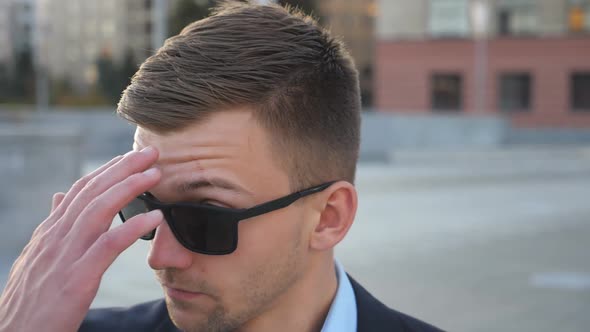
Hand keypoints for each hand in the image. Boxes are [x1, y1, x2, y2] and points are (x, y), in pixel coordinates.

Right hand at [0, 147, 163, 331]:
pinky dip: (133, 227)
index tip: (132, 156)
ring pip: (99, 210)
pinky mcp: (77, 278)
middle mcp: (57, 236)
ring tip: (156, 174)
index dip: (108, 169)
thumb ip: (53, 226)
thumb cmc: (31, 299)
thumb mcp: (38, 257)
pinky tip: (156, 217)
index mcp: (51, 231)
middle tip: (151, 152)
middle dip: (124, 168)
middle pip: (93, 191)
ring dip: (130, 187)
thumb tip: (60, 196)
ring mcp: (66, 256)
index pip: (81, 190)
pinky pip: (108, 246)